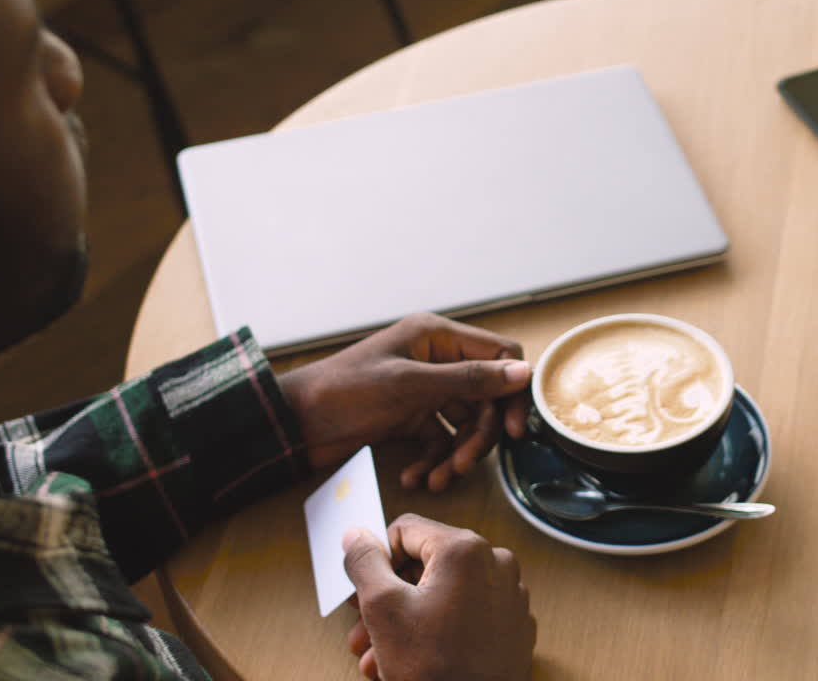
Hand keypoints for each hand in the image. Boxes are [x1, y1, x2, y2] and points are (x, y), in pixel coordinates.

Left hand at [279, 313, 530, 490]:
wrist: (293, 423)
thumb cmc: (344, 391)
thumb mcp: (408, 385)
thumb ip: (468, 379)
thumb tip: (524, 373)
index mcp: (438, 337)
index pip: (500, 356)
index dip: (513, 392)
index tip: (514, 431)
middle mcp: (437, 360)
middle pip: (486, 398)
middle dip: (478, 436)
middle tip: (464, 464)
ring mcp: (424, 391)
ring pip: (465, 425)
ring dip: (456, 455)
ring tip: (438, 479)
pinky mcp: (411, 419)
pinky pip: (439, 442)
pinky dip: (432, 462)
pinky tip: (414, 478)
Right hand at [342, 514, 535, 680]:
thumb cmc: (434, 668)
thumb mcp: (382, 608)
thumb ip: (365, 562)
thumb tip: (357, 534)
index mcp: (465, 549)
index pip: (406, 531)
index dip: (378, 559)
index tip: (363, 590)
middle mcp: (496, 563)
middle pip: (426, 565)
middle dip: (388, 597)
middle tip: (361, 627)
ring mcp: (510, 595)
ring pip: (445, 593)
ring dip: (408, 620)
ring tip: (378, 655)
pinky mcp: (515, 624)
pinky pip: (469, 614)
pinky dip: (440, 629)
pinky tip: (414, 658)